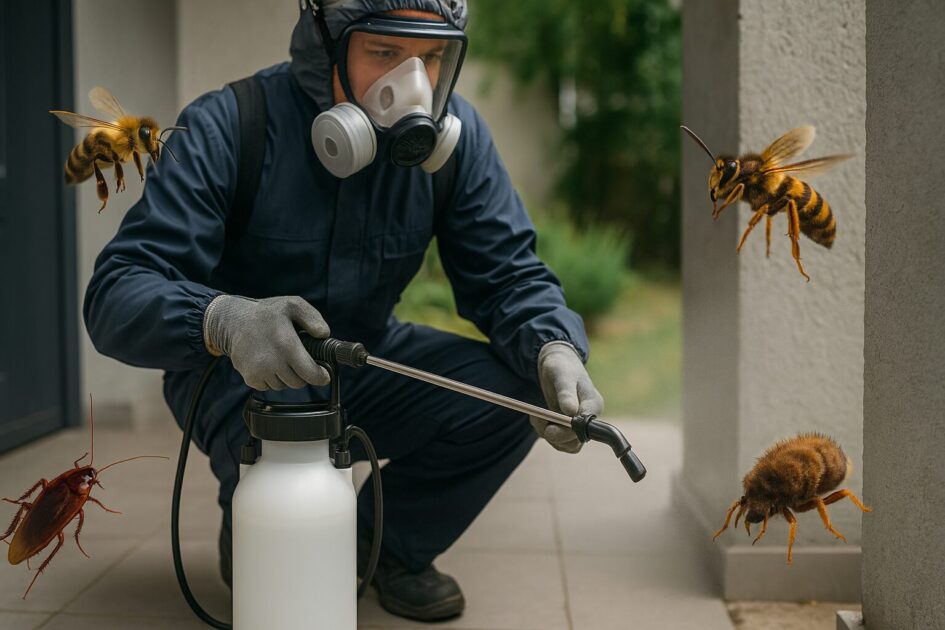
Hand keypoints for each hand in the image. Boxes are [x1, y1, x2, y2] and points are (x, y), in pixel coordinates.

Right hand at [203, 295, 330, 389]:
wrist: (233, 321)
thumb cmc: (266, 313)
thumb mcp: (292, 305)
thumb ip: (312, 318)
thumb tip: (324, 335)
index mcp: (286, 345)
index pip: (310, 373)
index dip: (320, 377)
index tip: (324, 375)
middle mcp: (272, 362)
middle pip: (298, 382)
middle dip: (302, 374)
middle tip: (299, 360)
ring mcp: (260, 372)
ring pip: (283, 386)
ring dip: (286, 377)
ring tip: (281, 358)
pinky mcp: (250, 378)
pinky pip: (269, 387)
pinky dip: (272, 379)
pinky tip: (269, 363)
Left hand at [531, 342, 603, 453]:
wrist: (558, 366)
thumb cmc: (562, 367)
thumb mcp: (562, 375)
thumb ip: (566, 393)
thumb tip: (571, 411)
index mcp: (594, 405)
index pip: (585, 427)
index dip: (567, 431)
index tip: (549, 427)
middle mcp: (589, 418)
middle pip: (575, 441)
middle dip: (553, 433)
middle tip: (536, 417)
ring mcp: (579, 426)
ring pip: (565, 445)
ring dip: (546, 434)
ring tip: (536, 415)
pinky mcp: (569, 429)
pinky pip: (558, 441)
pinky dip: (545, 433)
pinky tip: (538, 418)